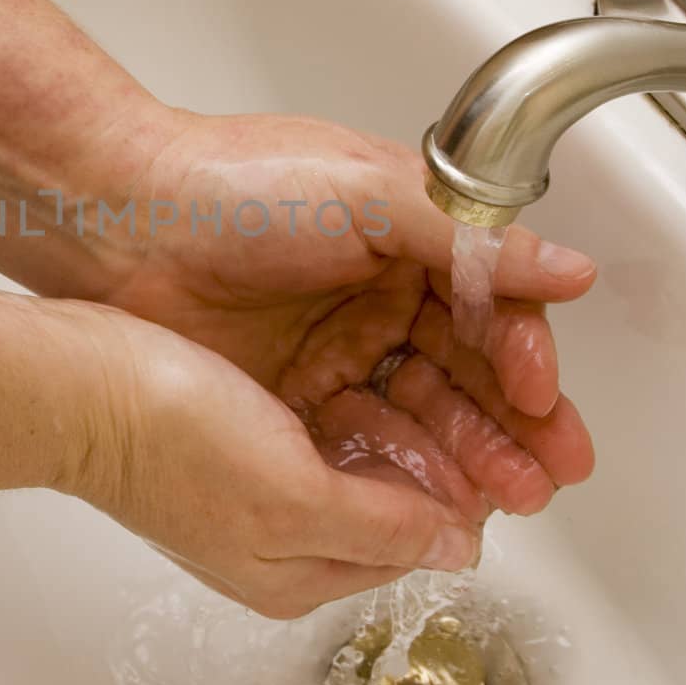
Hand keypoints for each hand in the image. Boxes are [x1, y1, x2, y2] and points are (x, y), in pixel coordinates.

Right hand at [55, 300, 480, 619]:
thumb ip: (380, 526)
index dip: (472, 493)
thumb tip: (455, 547)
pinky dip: (373, 388)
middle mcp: (283, 532)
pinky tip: (395, 349)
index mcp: (296, 571)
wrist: (76, 380)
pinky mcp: (243, 423)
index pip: (414, 545)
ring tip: (471, 367)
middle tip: (517, 406)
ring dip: (423, 415)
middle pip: (399, 498)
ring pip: (371, 450)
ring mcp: (261, 476)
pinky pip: (333, 413)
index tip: (522, 444)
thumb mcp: (290, 498)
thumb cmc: (164, 441)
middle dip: (460, 452)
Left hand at [94, 111, 596, 524]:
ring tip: (511, 498)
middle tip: (552, 473)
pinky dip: (400, 468)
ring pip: (418, 410)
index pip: (489, 306)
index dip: (523, 355)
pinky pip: (359, 438)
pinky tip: (435, 500)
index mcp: (406, 237)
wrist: (116, 218)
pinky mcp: (289, 391)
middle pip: (465, 369)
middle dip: (515, 423)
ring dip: (469, 454)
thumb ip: (470, 240)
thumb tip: (569, 269)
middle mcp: (376, 294)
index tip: (542, 399)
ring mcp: (332, 346)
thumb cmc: (234, 184)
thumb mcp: (368, 193)